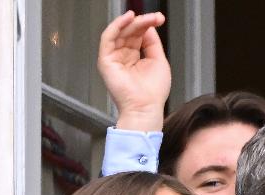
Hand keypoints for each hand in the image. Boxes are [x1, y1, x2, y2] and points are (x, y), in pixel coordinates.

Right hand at [97, 10, 170, 131]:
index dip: (147, 25)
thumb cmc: (153, 92)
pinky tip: (127, 19)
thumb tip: (148, 26)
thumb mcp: (158, 62)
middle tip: (154, 17)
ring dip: (131, 22)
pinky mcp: (105, 60)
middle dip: (142, 22)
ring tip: (142, 17)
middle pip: (130, 32)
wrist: (145, 108)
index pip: (138, 35)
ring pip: (120, 32)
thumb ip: (152, 43)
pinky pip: (108, 37)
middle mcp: (123, 56)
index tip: (158, 18)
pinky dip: (117, 26)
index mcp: (135, 57)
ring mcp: (113, 57)